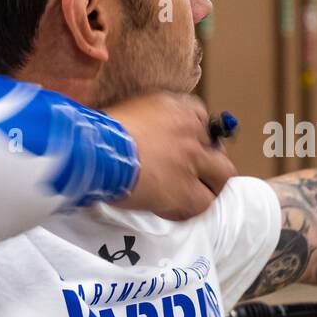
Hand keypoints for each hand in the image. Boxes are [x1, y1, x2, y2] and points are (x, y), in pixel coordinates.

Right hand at [105, 93, 236, 220]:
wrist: (94, 152)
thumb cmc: (97, 133)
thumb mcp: (124, 112)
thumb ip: (142, 120)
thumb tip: (140, 137)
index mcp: (173, 107)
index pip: (200, 116)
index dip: (195, 135)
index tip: (185, 145)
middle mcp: (189, 131)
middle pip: (218, 146)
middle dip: (211, 159)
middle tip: (197, 171)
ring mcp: (191, 160)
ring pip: (222, 175)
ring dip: (210, 185)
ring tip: (193, 194)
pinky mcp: (185, 189)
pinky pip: (203, 204)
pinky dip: (189, 209)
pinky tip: (171, 209)